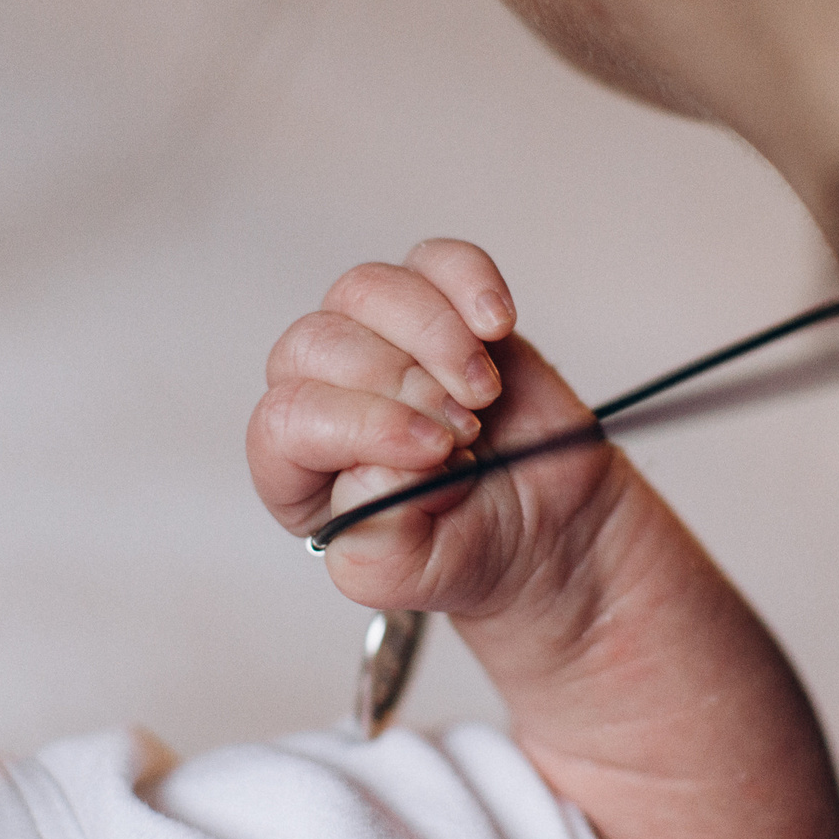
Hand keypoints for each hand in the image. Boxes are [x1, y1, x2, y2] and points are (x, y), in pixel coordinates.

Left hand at [249, 239, 620, 619]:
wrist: (551, 527)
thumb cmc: (472, 549)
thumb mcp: (415, 577)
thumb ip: (374, 548)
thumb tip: (376, 466)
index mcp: (295, 470)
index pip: (287, 419)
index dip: (361, 426)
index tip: (435, 451)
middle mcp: (323, 396)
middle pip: (317, 343)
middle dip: (404, 384)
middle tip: (465, 432)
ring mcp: (378, 343)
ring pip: (366, 291)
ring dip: (435, 336)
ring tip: (483, 393)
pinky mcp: (439, 309)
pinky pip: (432, 260)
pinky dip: (467, 281)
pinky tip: (498, 324)